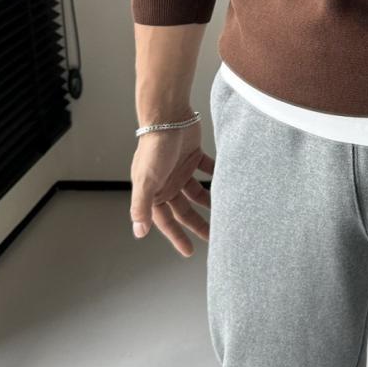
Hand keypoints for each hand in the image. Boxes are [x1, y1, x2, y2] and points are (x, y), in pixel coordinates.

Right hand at [130, 120, 213, 256]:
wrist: (168, 115)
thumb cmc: (155, 147)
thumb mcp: (147, 180)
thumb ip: (142, 206)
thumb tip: (139, 232)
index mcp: (154, 191)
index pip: (165, 221)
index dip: (176, 236)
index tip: (189, 251)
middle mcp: (166, 182)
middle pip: (183, 209)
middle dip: (196, 223)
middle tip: (213, 237)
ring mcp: (180, 169)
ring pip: (196, 192)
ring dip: (208, 201)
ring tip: (224, 212)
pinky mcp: (193, 155)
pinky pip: (206, 169)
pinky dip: (215, 175)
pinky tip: (228, 182)